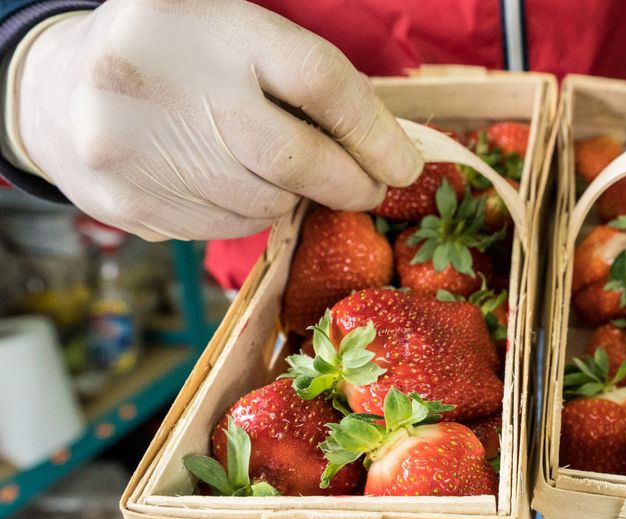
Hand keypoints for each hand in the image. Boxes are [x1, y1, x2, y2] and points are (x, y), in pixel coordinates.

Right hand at [10, 0, 421, 240]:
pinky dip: (242, 212)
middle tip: (370, 188)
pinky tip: (224, 182)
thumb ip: (299, 73)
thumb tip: (388, 141)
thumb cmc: (178, 55)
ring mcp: (140, 148)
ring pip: (263, 203)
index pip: (321, 81)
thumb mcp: (234, 32)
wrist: (63, 90)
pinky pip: (222, 228)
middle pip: (296, 158)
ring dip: (288, 196)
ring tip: (271, 168)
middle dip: (347, 182)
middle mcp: (170, 82)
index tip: (405, 166)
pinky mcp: (130, 202)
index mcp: (211, 24)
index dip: (374, 132)